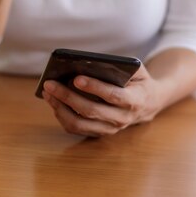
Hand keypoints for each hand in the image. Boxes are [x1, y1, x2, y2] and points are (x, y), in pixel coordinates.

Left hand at [41, 65, 163, 136]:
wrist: (148, 103)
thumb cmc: (137, 81)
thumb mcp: (137, 70)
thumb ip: (120, 66)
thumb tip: (89, 63)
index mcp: (135, 100)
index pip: (113, 96)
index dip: (94, 87)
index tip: (76, 78)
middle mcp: (122, 118)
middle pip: (91, 111)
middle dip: (67, 96)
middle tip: (50, 83)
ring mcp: (110, 129)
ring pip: (80, 123)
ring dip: (60, 108)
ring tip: (47, 92)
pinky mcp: (99, 133)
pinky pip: (75, 128)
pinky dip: (61, 115)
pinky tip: (53, 101)